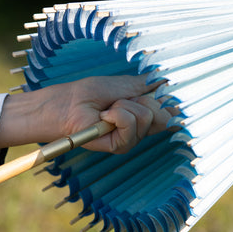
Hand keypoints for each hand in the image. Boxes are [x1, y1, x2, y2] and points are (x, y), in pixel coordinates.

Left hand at [0, 74, 174, 153]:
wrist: (64, 104)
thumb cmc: (86, 94)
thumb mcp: (122, 85)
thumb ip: (146, 88)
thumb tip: (168, 86)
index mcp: (141, 113)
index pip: (167, 111)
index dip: (168, 102)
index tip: (160, 93)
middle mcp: (139, 129)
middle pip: (163, 114)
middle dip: (142, 100)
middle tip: (118, 100)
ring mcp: (130, 138)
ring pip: (147, 118)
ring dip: (124, 106)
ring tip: (107, 109)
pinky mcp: (119, 146)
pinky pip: (131, 125)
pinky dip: (118, 115)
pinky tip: (104, 117)